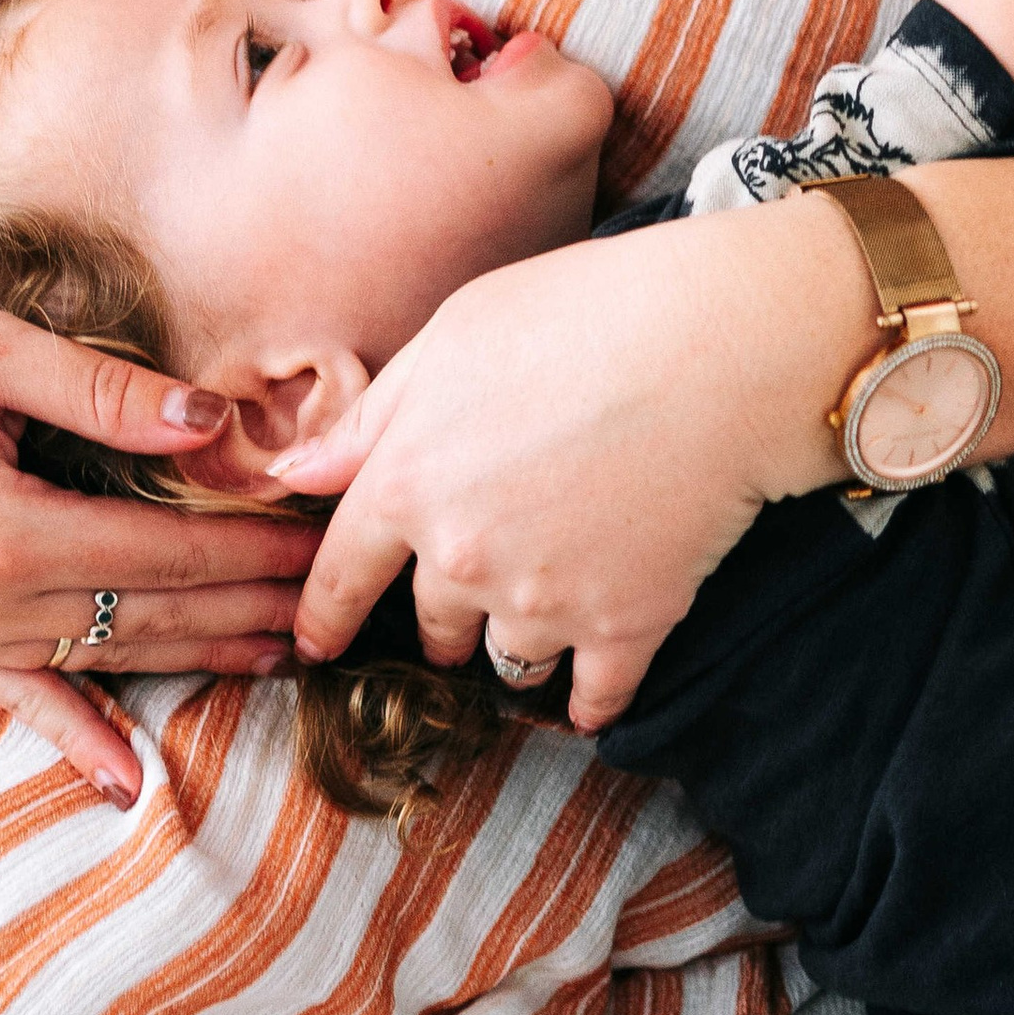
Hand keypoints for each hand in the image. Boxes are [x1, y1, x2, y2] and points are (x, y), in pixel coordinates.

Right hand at [0, 282, 318, 801]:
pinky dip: (74, 740)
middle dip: (247, 609)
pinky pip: (14, 703)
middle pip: (146, 613)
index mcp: (4, 531)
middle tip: (330, 608)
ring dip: (193, 660)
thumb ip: (104, 391)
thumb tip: (214, 425)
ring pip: (100, 660)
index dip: (251, 551)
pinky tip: (128, 781)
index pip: (164, 551)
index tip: (321, 544)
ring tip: (276, 658)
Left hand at [270, 203, 868, 733]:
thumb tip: (295, 475)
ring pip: (510, 661)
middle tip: (467, 605)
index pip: (343, 574)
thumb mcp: (451, 337)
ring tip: (542, 621)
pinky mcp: (626, 625)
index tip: (316, 644)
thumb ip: (370, 420)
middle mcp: (463, 559)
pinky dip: (590, 701)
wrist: (718, 347)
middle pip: (435, 626)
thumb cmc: (582, 314)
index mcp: (408, 484)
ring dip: (516, 650)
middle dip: (442, 623)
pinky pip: (595, 695)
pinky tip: (592, 700)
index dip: (325, 615)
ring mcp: (545, 601)